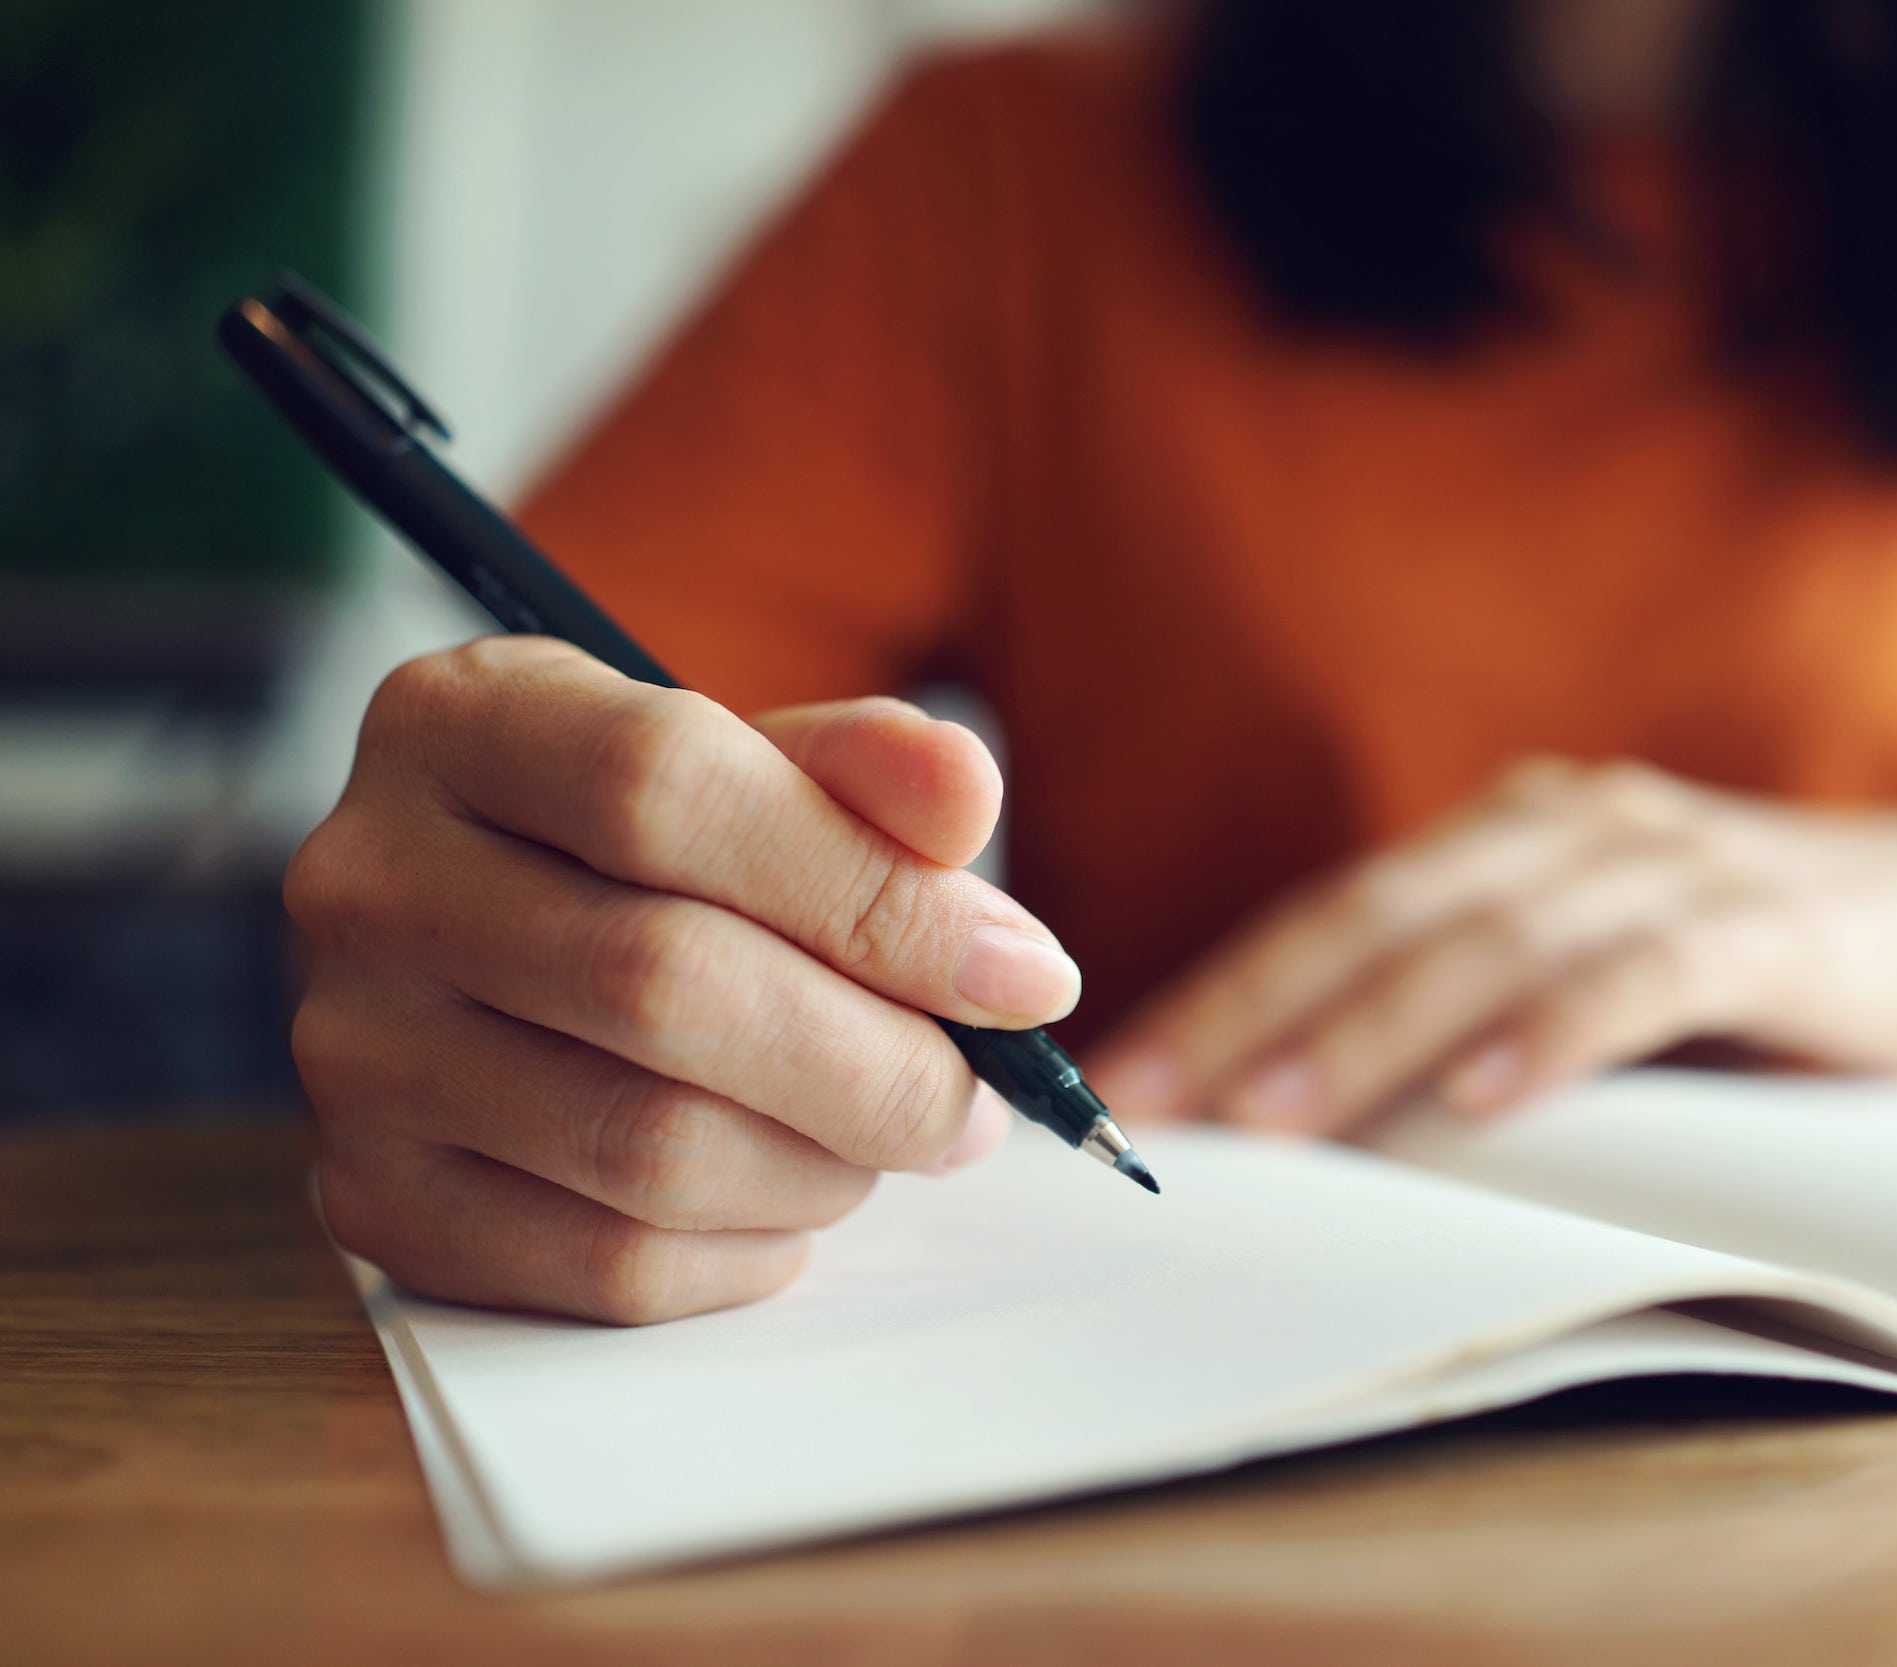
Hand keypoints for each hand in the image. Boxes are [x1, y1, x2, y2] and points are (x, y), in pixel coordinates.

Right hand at [288, 638, 1081, 1323]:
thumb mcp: (753, 765)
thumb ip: (866, 771)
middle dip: (877, 1062)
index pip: (665, 790)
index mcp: (457, 720)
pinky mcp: (371, 1199)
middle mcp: (369, 879)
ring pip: (646, 1147)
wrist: (502, 947)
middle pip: (662, 986)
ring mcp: (353, 1051)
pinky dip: (747, 1251)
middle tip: (977, 1097)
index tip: (1024, 976)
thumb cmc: (657, 849)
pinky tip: (792, 1198)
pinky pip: (605, 1265)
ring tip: (885, 1135)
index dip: (871, 895)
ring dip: (825, 1165)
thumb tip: (965, 794)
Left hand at [1090, 758, 1896, 1134]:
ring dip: (1371, 1033)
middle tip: (1153, 1099)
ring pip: (1485, 945)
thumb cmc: (1750, 949)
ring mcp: (1665, 863)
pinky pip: (1636, 977)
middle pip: (1379, 915)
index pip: (1338, 909)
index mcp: (1512, 830)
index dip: (1226, 988)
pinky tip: (1484, 1102)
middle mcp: (1569, 824)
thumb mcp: (1592, 950)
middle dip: (1253, 1010)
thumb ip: (1478, 991)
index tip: (1125, 1076)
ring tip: (1278, 1117)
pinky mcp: (1759, 923)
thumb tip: (1327, 1091)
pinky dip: (1552, 1036)